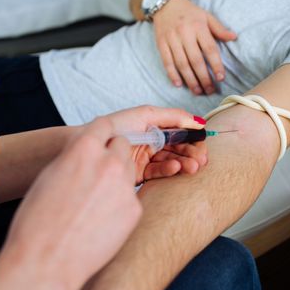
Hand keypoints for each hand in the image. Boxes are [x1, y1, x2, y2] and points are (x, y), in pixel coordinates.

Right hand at [0, 119, 142, 289]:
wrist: (47, 261)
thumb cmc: (39, 221)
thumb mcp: (50, 174)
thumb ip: (74, 156)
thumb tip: (87, 151)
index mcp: (84, 149)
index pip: (103, 125)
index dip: (102, 133)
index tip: (103, 138)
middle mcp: (109, 162)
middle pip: (122, 146)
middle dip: (112, 154)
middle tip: (98, 173)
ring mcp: (125, 186)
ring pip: (129, 170)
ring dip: (117, 177)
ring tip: (96, 199)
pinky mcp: (134, 209)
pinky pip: (131, 196)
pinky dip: (120, 203)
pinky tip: (101, 219)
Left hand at [89, 105, 207, 184]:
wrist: (86, 145)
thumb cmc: (115, 125)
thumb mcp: (145, 115)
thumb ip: (172, 116)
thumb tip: (199, 121)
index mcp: (154, 128)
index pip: (181, 134)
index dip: (193, 140)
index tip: (203, 145)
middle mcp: (152, 143)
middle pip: (179, 149)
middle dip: (192, 154)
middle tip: (201, 160)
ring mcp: (145, 159)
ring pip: (172, 161)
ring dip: (184, 163)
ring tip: (192, 166)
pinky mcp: (138, 174)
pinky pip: (158, 173)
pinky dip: (169, 170)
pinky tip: (176, 168)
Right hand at [153, 0, 236, 94]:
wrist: (165, 3)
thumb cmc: (190, 12)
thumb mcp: (206, 16)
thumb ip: (219, 28)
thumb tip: (234, 37)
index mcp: (198, 26)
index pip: (209, 49)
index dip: (216, 65)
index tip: (220, 78)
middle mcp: (184, 33)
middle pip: (195, 60)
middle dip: (203, 77)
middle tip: (209, 90)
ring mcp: (171, 39)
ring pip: (181, 64)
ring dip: (190, 80)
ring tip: (198, 91)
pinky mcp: (161, 43)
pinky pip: (167, 61)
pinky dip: (172, 74)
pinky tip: (179, 84)